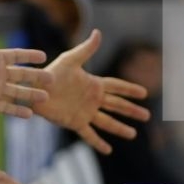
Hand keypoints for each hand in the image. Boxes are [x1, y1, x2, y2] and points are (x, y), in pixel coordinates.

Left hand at [0, 8, 47, 118]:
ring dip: (31, 94)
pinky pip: (5, 107)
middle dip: (36, 77)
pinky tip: (30, 113)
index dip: (29, 56)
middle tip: (52, 78)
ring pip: (17, 92)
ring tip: (46, 97)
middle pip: (21, 75)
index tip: (44, 56)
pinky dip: (17, 110)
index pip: (16, 56)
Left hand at [35, 29, 151, 154]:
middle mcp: (92, 100)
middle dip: (131, 111)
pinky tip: (108, 151)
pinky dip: (98, 143)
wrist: (35, 89)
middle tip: (147, 116)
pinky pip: (89, 134)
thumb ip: (86, 49)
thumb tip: (98, 32)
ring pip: (107, 122)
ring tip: (133, 134)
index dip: (130, 90)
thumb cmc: (51, 73)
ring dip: (120, 128)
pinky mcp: (75, 122)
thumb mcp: (70, 60)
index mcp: (94, 84)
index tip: (144, 93)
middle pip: (117, 106)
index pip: (117, 87)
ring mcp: (85, 112)